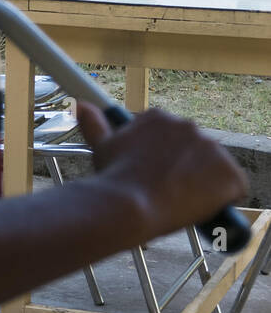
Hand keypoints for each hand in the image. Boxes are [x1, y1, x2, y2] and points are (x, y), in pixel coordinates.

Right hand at [77, 103, 246, 237]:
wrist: (130, 203)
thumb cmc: (114, 177)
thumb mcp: (102, 148)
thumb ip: (95, 124)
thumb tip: (79, 104)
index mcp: (159, 118)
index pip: (172, 137)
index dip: (165, 158)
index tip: (155, 171)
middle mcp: (189, 127)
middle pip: (195, 152)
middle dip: (185, 169)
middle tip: (164, 189)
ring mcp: (213, 150)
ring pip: (214, 170)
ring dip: (203, 183)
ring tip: (178, 200)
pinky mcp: (230, 174)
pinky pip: (234, 189)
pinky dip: (222, 200)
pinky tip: (200, 207)